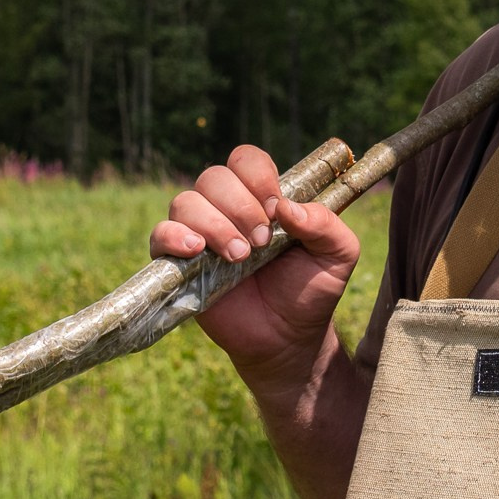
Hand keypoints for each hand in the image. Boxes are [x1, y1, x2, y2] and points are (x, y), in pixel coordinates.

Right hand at [149, 145, 360, 380]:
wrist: (288, 338)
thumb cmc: (310, 291)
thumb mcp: (338, 254)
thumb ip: (325, 224)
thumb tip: (287, 206)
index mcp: (262, 198)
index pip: (246, 160)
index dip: (257, 177)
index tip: (275, 209)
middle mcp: (227, 210)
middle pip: (214, 178)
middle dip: (239, 207)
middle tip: (260, 242)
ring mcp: (200, 235)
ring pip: (186, 203)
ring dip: (214, 225)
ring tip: (239, 257)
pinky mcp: (179, 264)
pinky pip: (160, 235)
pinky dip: (174, 237)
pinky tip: (197, 251)